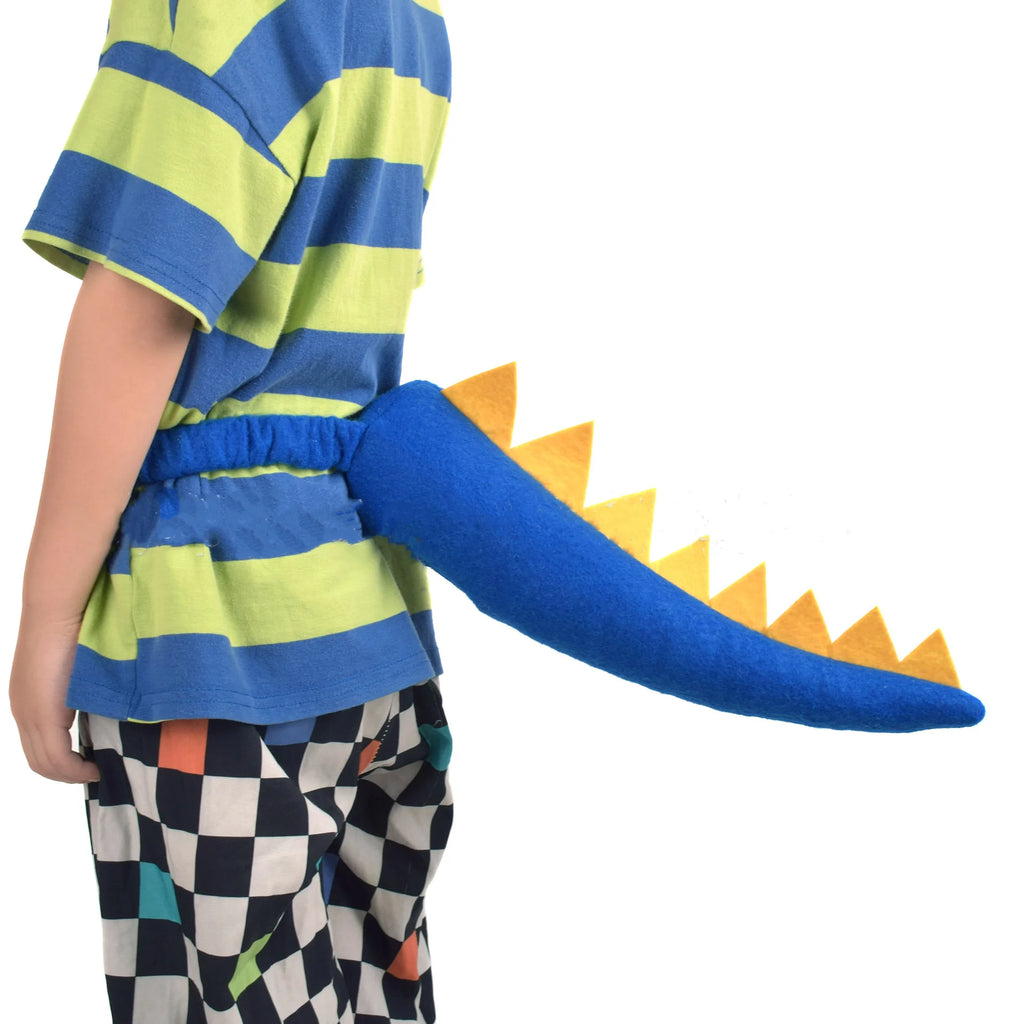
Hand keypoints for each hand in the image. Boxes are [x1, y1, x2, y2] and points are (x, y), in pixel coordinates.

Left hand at [9, 611, 100, 783]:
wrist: (57, 613)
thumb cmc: (73, 628)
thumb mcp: (76, 667)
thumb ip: (79, 688)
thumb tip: (100, 703)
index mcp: (27, 701)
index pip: (37, 746)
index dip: (61, 762)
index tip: (88, 764)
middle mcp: (22, 713)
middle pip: (39, 761)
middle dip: (66, 774)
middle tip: (94, 774)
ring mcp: (29, 715)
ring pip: (45, 763)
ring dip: (71, 774)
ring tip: (97, 772)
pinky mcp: (42, 715)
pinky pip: (56, 756)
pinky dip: (75, 768)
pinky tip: (94, 767)